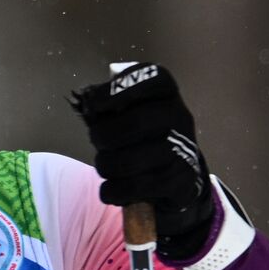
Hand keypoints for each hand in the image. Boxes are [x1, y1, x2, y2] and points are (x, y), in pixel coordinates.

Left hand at [70, 63, 214, 259]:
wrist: (177, 176)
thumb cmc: (143, 137)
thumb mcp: (129, 113)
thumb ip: (108, 106)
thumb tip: (85, 102)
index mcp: (167, 92)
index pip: (151, 78)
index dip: (118, 89)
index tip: (93, 103)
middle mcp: (181, 117)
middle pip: (138, 122)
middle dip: (104, 135)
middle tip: (96, 141)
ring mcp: (184, 150)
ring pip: (134, 160)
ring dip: (106, 165)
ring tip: (103, 166)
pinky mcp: (181, 181)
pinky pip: (138, 187)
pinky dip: (114, 191)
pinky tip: (109, 190)